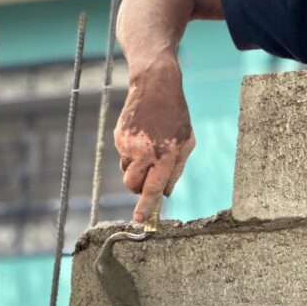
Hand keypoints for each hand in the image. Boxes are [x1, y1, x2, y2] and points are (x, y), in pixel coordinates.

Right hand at [114, 56, 194, 223]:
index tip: (139, 220)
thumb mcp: (187, 141)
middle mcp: (146, 152)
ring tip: (148, 149)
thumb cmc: (176, 115)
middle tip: (147, 180)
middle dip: (138, 189)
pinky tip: (142, 136)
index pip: (153, 188)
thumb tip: (167, 193)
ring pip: (126, 172)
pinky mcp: (119, 137)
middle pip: (133, 186)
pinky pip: (123, 156)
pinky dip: (131, 154)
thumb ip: (177, 169)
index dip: (146, 206)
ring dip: (135, 170)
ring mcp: (129, 145)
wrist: (155, 86)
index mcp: (166, 155)